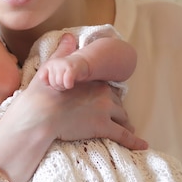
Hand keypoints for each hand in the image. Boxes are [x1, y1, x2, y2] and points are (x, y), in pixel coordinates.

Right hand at [15, 36, 147, 150]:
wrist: (40, 114)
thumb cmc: (41, 93)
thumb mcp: (50, 67)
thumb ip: (62, 52)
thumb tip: (68, 36)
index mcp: (92, 79)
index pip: (106, 86)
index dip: (106, 94)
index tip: (104, 98)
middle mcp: (102, 93)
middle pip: (117, 101)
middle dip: (117, 108)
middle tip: (117, 116)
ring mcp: (104, 110)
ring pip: (122, 117)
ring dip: (125, 122)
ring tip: (129, 129)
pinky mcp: (103, 127)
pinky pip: (124, 135)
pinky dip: (134, 140)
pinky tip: (142, 145)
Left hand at [37, 54, 89, 90]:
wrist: (82, 62)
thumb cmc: (67, 71)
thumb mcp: (54, 73)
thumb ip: (46, 79)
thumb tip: (39, 91)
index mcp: (48, 65)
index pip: (43, 78)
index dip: (50, 83)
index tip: (56, 81)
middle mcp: (53, 63)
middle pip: (52, 83)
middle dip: (59, 86)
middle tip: (64, 81)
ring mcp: (62, 65)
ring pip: (59, 83)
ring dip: (64, 85)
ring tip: (68, 81)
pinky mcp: (71, 68)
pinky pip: (66, 82)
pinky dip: (69, 85)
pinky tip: (72, 82)